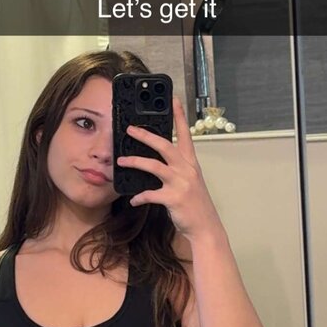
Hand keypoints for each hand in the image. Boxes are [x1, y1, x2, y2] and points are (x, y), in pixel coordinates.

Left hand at [117, 95, 222, 240]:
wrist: (205, 227)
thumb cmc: (195, 204)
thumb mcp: (190, 182)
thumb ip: (177, 169)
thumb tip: (157, 161)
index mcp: (191, 163)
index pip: (184, 135)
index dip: (179, 117)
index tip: (173, 100)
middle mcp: (187, 169)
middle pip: (164, 145)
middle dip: (145, 135)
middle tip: (130, 129)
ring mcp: (181, 183)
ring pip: (154, 166)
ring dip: (135, 162)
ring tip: (121, 161)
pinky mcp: (173, 199)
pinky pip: (150, 194)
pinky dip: (139, 197)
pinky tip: (133, 199)